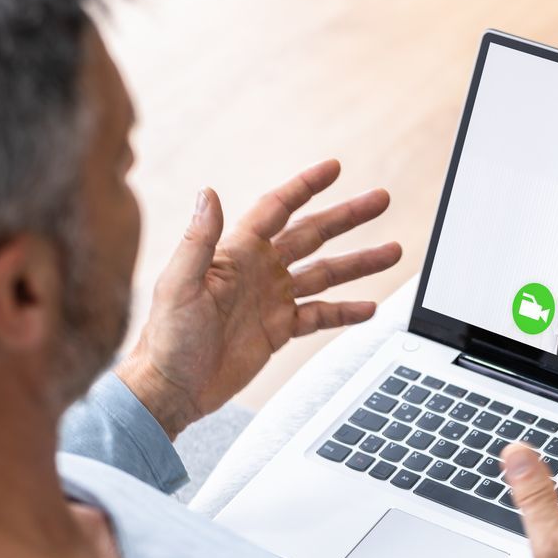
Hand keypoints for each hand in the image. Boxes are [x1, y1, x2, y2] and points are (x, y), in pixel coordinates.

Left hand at [117, 160, 401, 436]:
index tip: (333, 169)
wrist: (171, 388)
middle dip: (347, 217)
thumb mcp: (179, 284)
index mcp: (237, 253)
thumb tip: (209, 193)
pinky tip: (368, 307)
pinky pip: (320, 315)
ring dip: (358, 263)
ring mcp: (271, 300)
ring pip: (325, 274)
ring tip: (391, 252)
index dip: (305, 187)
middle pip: (312, 235)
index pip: (278, 209)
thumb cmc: (166, 337)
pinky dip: (345, 311)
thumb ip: (198, 240)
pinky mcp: (278, 330)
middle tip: (380, 201)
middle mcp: (259, 270)